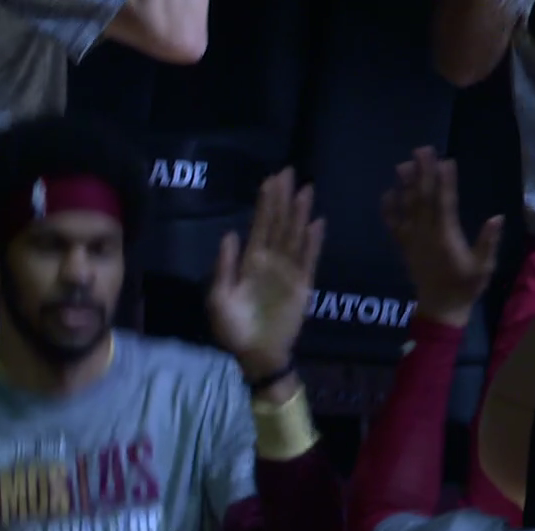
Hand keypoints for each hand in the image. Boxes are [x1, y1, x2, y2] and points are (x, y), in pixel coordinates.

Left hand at [208, 168, 323, 380]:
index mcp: (250, 261)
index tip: (271, 179)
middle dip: (284, 198)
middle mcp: (271, 261)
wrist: (256, 355)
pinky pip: (309, 259)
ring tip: (306, 190)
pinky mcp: (303, 285)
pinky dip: (313, 242)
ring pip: (295, 235)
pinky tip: (316, 223)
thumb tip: (230, 233)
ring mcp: (288, 271)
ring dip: (300, 213)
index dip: (266, 202)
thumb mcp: (218, 298)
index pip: (260, 225)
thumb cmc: (233, 329)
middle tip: (290, 171)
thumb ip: (225, 266)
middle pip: (279, 223)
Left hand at [381, 147, 501, 327]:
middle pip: (423, 199)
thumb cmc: (465, 286)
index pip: (445, 204)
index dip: (445, 182)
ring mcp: (412, 240)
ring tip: (402, 164)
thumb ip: (488, 242)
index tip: (446, 161)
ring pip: (406, 208)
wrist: (440, 308)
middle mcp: (425, 235)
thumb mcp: (483, 266)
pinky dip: (388, 209)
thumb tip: (497, 217)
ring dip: (404, 185)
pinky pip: (393, 225)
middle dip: (423, 173)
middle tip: (421, 150)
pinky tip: (387, 192)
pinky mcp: (403, 246)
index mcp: (446, 237)